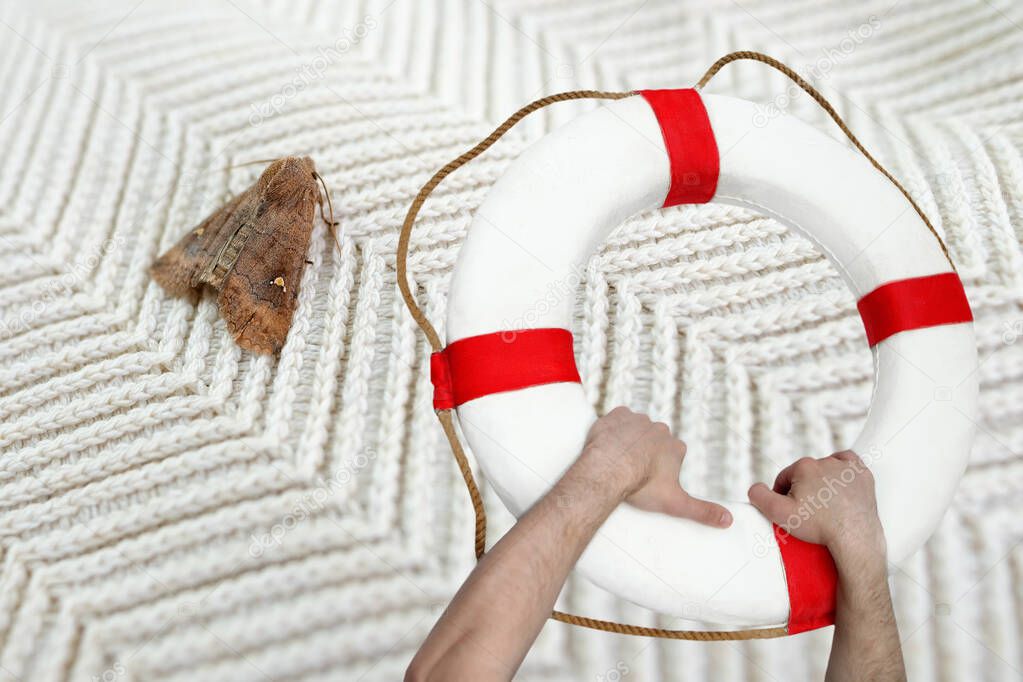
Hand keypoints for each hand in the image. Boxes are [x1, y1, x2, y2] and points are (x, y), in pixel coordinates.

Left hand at [577, 406, 731, 527]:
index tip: (652, 475)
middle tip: (634, 467)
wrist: (608, 470)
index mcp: (675, 447)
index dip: (662, 464)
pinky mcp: (617, 415)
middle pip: (655, 438)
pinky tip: (609, 440)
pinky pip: (617, 417)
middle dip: (646, 450)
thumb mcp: (676, 503)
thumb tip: (727, 520)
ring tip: (619, 456)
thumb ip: (702, 511)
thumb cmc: (640, 485)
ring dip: (630, 437)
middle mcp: (659, 429)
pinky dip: (613, 426)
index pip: (674, 452)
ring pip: (637, 426)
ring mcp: (637, 420)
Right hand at [747, 451, 884, 562]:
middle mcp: (825, 462)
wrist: (854, 538)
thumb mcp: (779, 514)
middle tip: (808, 511)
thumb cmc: (819, 527)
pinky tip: (839, 481)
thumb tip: (755, 488)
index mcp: (804, 467)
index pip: (785, 478)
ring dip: (822, 481)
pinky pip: (848, 463)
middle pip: (805, 474)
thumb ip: (759, 496)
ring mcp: (847, 468)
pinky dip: (842, 470)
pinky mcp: (863, 475)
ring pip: (826, 469)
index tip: (790, 509)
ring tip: (823, 502)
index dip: (783, 494)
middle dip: (803, 489)